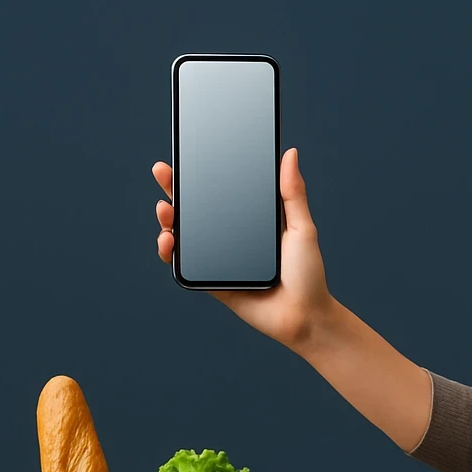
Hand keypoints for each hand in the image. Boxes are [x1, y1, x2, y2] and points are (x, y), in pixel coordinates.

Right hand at [152, 148, 333, 350]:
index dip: (201, 174)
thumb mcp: (302, 228)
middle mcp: (231, 237)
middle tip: (162, 171)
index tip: (186, 155)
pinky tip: (168, 241)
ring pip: (185, 235)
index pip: (220, 192)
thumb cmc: (308, 275)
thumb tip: (290, 153)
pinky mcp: (211, 281)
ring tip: (165, 210)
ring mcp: (218, 259)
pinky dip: (171, 253)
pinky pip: (184, 266)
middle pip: (196, 209)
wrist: (303, 318)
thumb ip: (292, 193)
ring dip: (168, 220)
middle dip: (174, 190)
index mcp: (250, 220)